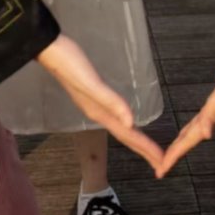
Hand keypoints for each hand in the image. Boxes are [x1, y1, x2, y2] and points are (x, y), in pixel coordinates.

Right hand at [37, 34, 163, 172]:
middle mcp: (98, 112)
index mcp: (99, 112)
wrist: (51, 50)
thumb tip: (131, 123)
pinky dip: (126, 123)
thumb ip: (110, 102)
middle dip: (144, 150)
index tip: (163, 162)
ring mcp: (94, 104)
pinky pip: (116, 115)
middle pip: (126, 135)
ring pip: (121, 127)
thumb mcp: (91, 83)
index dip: (146, 149)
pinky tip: (128, 122)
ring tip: (149, 149)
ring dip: (136, 139)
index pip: (128, 135)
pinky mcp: (94, 93)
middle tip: (161, 164)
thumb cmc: (70, 64)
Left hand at [157, 48, 214, 177]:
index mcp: (212, 117)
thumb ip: (214, 114)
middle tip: (161, 167)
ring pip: (194, 131)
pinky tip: (194, 127)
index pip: (189, 140)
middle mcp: (213, 116)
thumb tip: (205, 136)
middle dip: (175, 153)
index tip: (161, 171)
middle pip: (189, 139)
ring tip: (173, 152)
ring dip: (182, 142)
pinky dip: (193, 127)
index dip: (174, 156)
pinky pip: (201, 119)